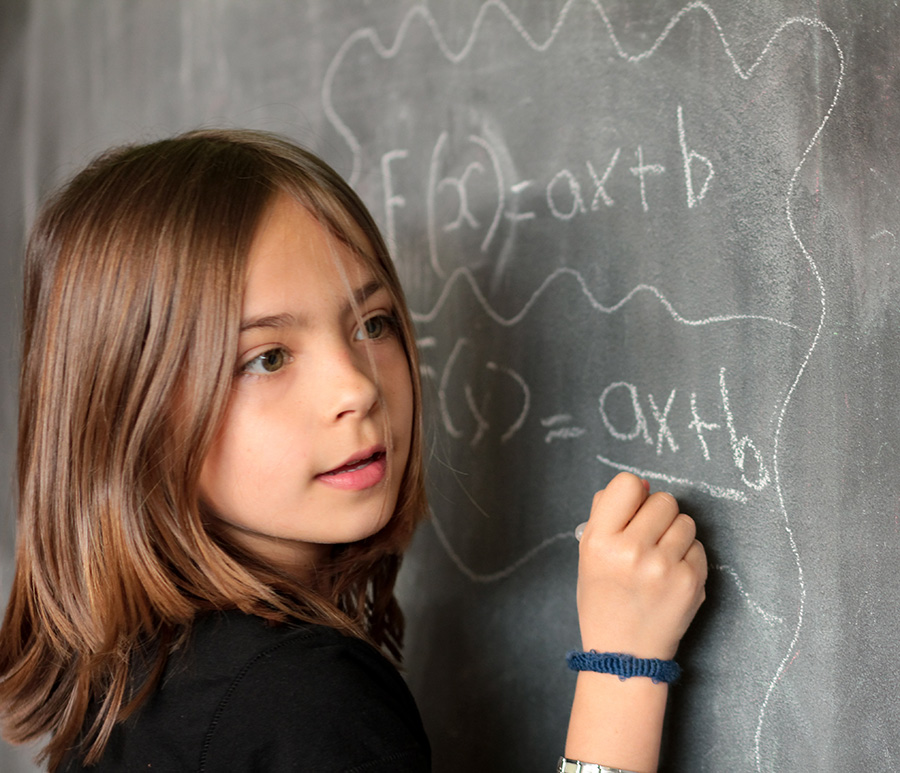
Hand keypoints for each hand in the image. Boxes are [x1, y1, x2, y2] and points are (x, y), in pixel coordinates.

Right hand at [576, 472, 706, 659]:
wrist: (624, 654)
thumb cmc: (604, 599)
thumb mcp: (588, 554)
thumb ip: (607, 514)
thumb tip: (642, 485)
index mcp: (600, 541)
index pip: (627, 484)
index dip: (633, 494)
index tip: (632, 509)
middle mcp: (631, 551)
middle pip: (663, 500)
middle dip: (658, 515)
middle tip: (648, 537)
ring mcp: (663, 568)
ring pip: (685, 521)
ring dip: (675, 534)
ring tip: (660, 558)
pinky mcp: (691, 582)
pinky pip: (699, 547)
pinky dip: (687, 557)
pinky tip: (670, 575)